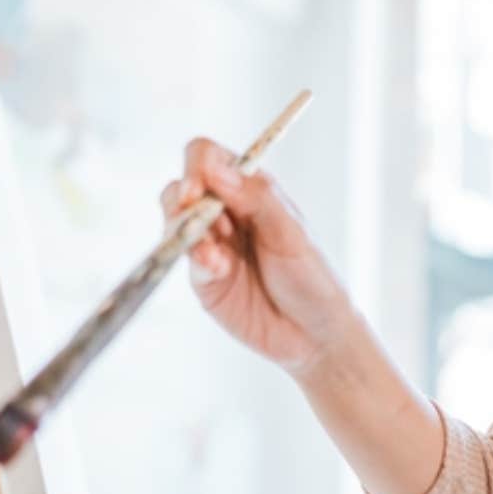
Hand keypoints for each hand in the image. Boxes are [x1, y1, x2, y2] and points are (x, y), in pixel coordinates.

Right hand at [160, 137, 353, 372]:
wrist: (316, 334)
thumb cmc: (313, 276)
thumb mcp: (292, 233)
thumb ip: (256, 198)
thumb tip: (215, 167)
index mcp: (251, 191)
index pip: (209, 159)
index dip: (198, 165)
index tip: (200, 182)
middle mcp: (226, 214)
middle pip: (182, 188)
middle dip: (183, 196)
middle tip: (192, 206)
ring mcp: (211, 246)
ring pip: (175, 223)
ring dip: (188, 231)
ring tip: (213, 252)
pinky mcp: (204, 279)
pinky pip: (186, 260)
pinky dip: (198, 260)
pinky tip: (218, 268)